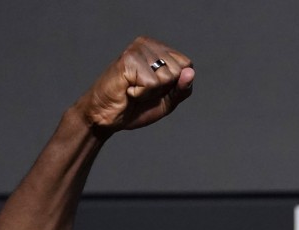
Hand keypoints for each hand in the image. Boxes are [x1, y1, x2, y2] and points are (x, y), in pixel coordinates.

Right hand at [76, 36, 194, 131]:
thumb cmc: (136, 106)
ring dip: (151, 92)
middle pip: (179, 71)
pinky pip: (152, 83)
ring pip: (167, 77)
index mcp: (159, 49)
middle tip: (142, 90)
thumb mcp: (167, 101)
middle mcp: (148, 44)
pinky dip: (141, 93)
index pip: (187, 65)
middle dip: (164, 89)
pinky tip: (128, 89)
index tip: (156, 89)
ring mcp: (137, 49)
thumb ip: (182, 88)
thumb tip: (191, 72)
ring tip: (134, 89)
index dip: (175, 85)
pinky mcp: (128, 59)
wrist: (107, 116)